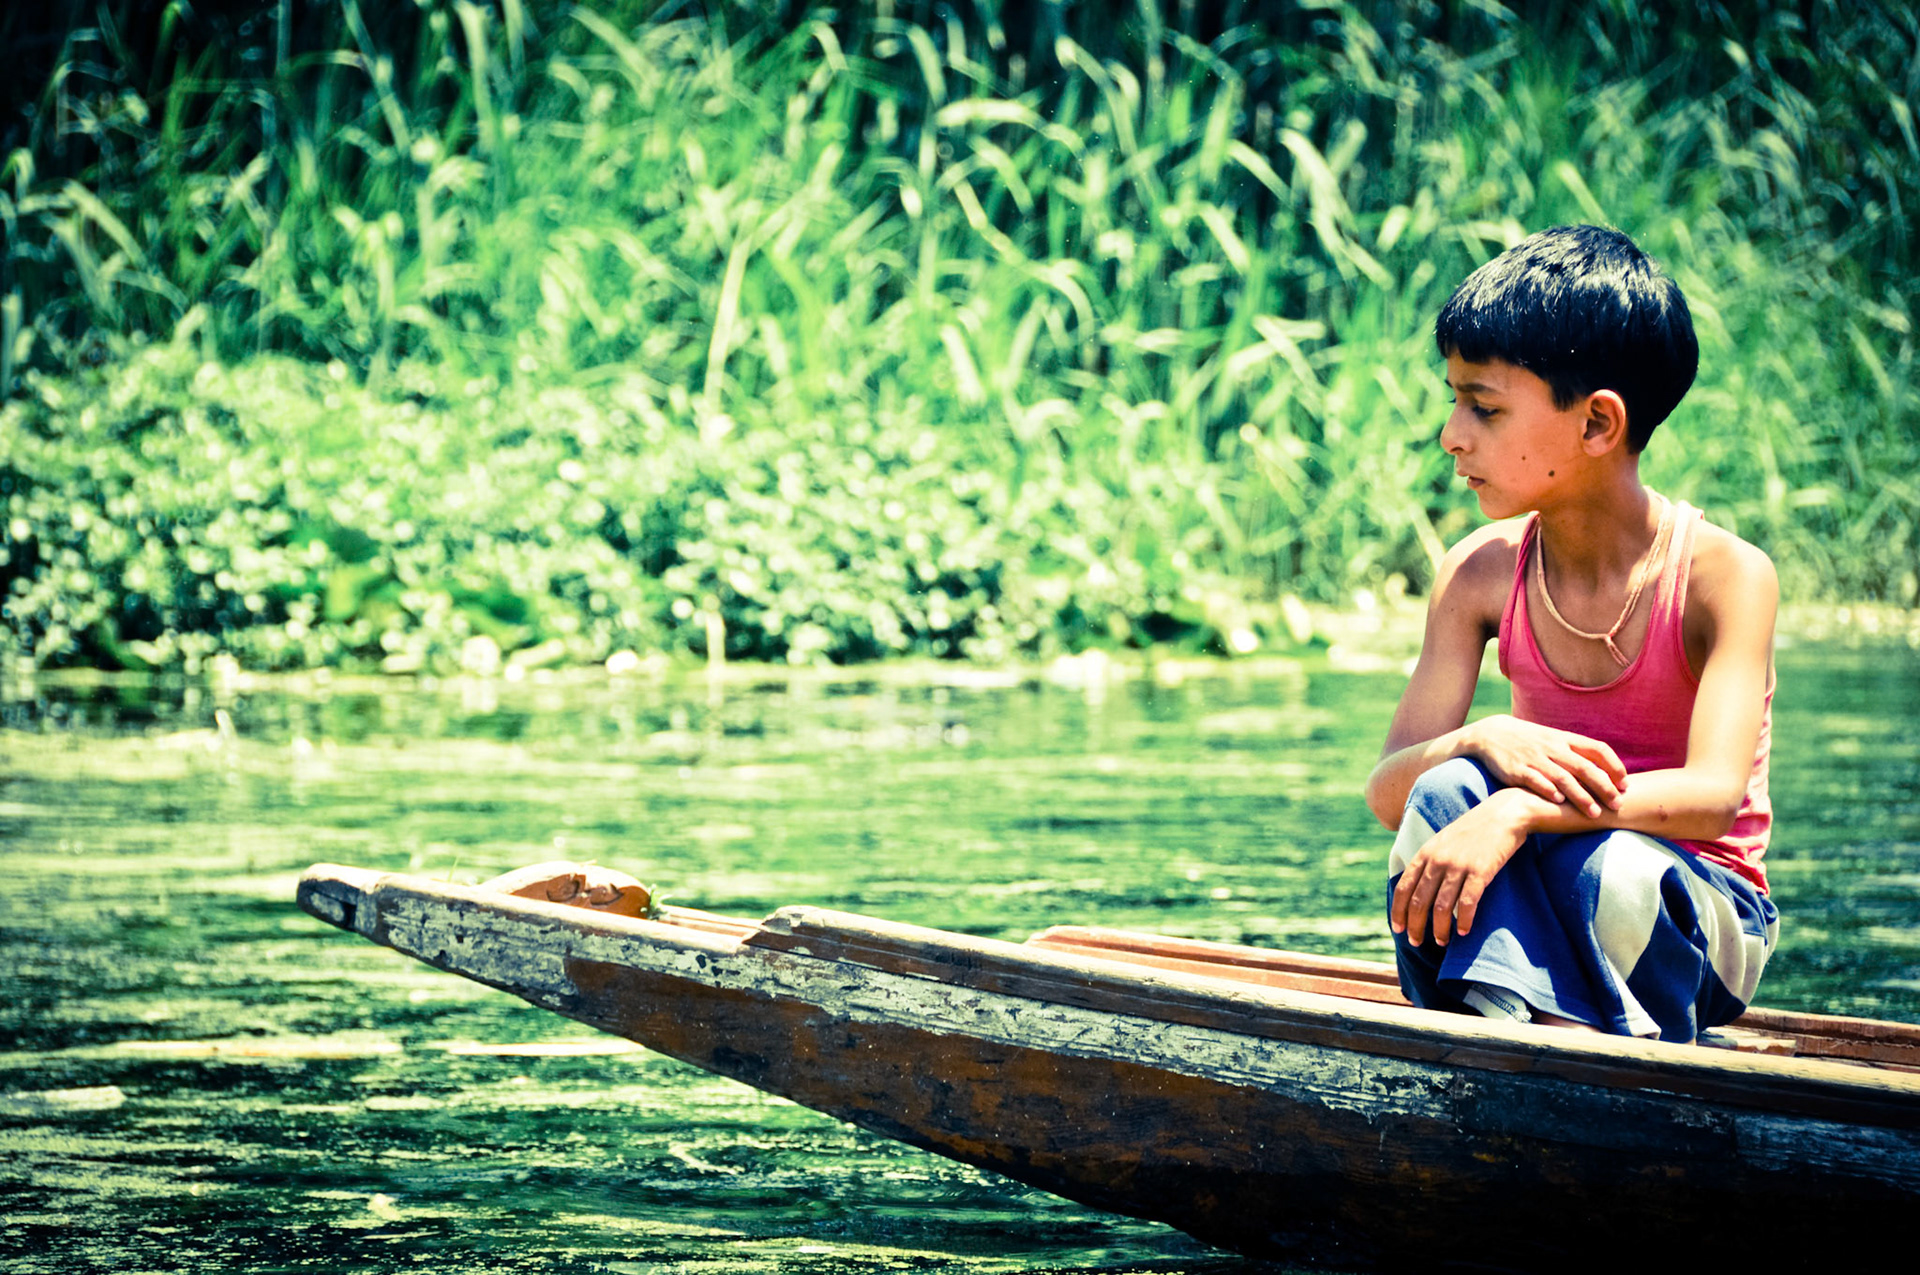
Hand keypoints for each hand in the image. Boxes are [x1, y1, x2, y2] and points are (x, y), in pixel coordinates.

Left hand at [1390, 790, 1531, 946]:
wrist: (1503, 814)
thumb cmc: (1473, 830)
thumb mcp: (1443, 841)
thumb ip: (1429, 861)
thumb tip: (1418, 887)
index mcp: (1426, 853)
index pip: (1404, 887)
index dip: (1399, 911)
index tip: (1398, 929)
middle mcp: (1438, 860)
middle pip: (1419, 901)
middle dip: (1415, 926)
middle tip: (1416, 942)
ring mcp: (1459, 865)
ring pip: (1442, 907)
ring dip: (1440, 929)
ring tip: (1441, 942)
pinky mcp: (1481, 870)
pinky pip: (1468, 902)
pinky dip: (1465, 921)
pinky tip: (1464, 932)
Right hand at [1463, 715, 1626, 817]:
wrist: (1490, 734)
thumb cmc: (1529, 742)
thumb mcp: (1553, 740)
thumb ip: (1577, 753)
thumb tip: (1607, 771)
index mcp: (1565, 739)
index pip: (1597, 749)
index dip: (1614, 766)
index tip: (1625, 785)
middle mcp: (1553, 748)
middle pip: (1584, 767)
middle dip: (1604, 787)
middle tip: (1618, 804)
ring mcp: (1535, 759)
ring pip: (1563, 777)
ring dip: (1581, 796)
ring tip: (1594, 813)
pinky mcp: (1517, 769)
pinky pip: (1535, 780)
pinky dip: (1548, 790)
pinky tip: (1558, 801)